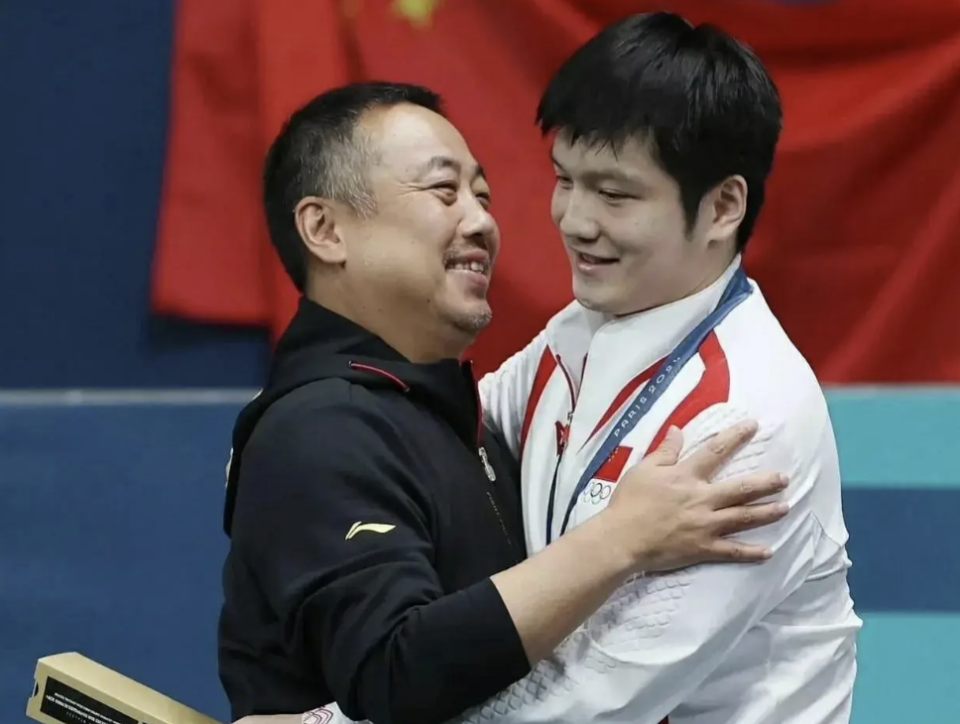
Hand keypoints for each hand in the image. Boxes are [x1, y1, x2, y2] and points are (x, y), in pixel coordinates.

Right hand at [602, 420, 787, 571]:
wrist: (621, 538)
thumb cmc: (629, 502)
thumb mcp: (643, 470)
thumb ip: (665, 451)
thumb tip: (678, 430)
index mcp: (686, 476)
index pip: (715, 451)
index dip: (735, 437)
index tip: (753, 426)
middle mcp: (702, 499)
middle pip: (740, 488)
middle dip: (765, 482)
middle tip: (784, 478)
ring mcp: (705, 525)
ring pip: (743, 517)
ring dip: (767, 512)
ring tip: (786, 506)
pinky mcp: (702, 548)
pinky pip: (732, 551)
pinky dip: (751, 552)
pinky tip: (769, 551)